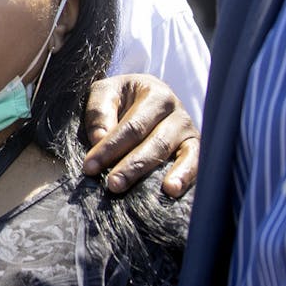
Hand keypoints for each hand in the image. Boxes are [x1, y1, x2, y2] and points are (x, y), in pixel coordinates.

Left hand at [83, 74, 198, 196]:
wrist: (144, 91)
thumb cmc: (122, 95)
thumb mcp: (106, 91)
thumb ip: (100, 111)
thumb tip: (98, 139)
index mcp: (156, 95)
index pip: (132, 126)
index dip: (110, 147)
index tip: (90, 166)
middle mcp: (177, 113)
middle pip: (155, 143)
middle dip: (132, 166)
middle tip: (113, 185)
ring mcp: (189, 131)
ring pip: (174, 155)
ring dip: (157, 175)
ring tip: (148, 194)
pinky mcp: (195, 148)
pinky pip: (194, 163)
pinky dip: (186, 178)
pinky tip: (173, 191)